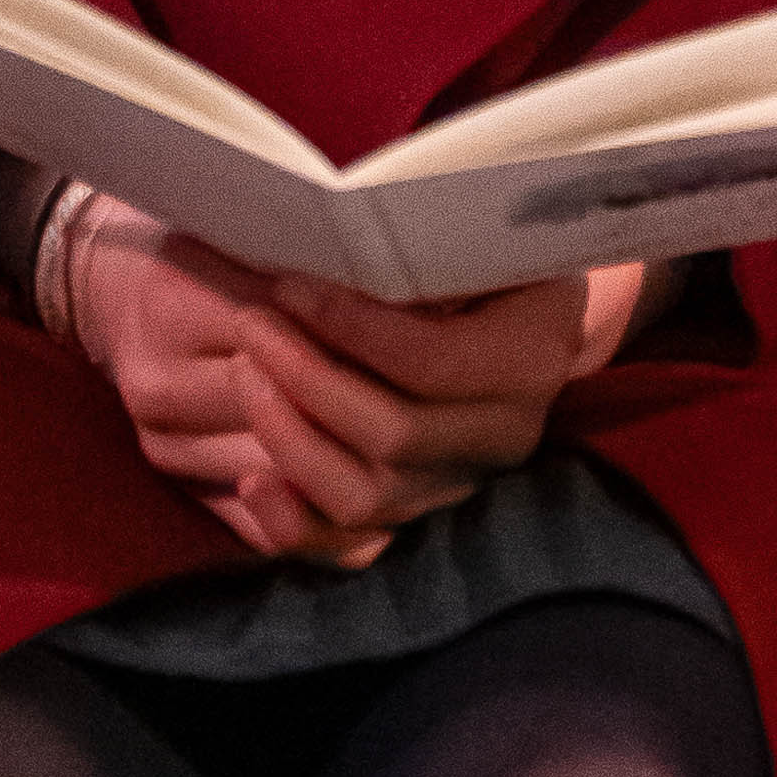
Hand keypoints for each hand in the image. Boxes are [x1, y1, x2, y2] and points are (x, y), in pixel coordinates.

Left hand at [64, 211, 647, 562]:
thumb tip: (324, 229)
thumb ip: (419, 239)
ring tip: (246, 373)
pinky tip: (251, 481)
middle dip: (308, 378)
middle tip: (252, 324)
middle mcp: (505, 434)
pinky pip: (351, 547)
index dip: (351, 329)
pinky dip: (295, 524)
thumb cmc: (479, 251)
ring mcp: (459, 481)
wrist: (514, 307)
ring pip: (367, 498)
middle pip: (395, 434)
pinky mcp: (416, 511)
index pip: (433, 363)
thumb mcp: (472, 229)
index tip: (289, 285)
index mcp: (531, 356)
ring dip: (291, 439)